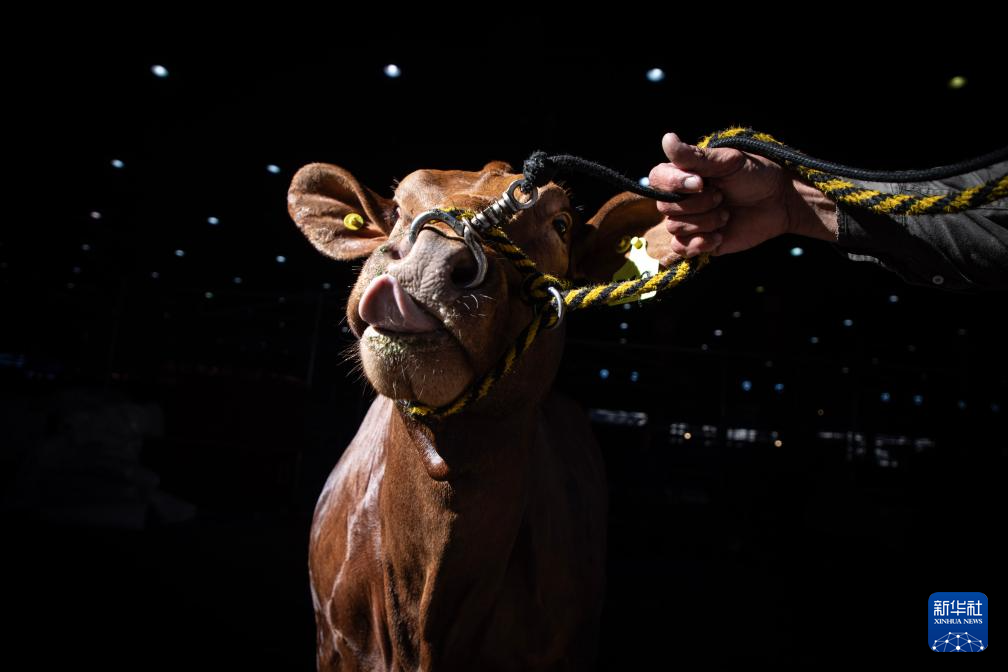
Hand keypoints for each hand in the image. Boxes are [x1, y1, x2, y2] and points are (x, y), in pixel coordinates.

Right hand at [648, 132, 838, 257]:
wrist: (778, 202)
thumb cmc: (755, 175)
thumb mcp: (727, 161)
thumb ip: (695, 156)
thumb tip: (667, 138)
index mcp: (684, 175)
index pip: (657, 179)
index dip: (674, 184)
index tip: (701, 182)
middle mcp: (682, 199)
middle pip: (665, 207)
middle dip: (698, 204)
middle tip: (722, 196)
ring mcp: (689, 222)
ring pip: (675, 227)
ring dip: (706, 221)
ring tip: (727, 214)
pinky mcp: (698, 243)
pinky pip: (681, 248)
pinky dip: (700, 243)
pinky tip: (719, 235)